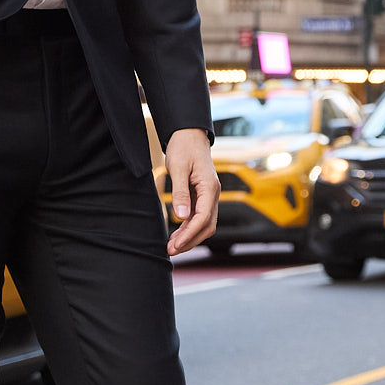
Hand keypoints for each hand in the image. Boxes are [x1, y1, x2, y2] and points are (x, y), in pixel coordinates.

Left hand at [163, 128, 219, 255]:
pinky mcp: (203, 195)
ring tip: (172, 246)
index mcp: (210, 187)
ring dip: (190, 236)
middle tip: (171, 250)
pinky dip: (189, 227)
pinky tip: (177, 233)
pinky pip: (199, 216)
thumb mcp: (178, 168)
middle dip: (190, 240)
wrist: (189, 134)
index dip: (189, 234)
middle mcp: (214, 193)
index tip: (175, 245)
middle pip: (207, 225)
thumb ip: (180, 193)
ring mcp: (210, 195)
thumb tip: (181, 216)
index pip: (203, 218)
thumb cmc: (184, 147)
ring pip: (205, 223)